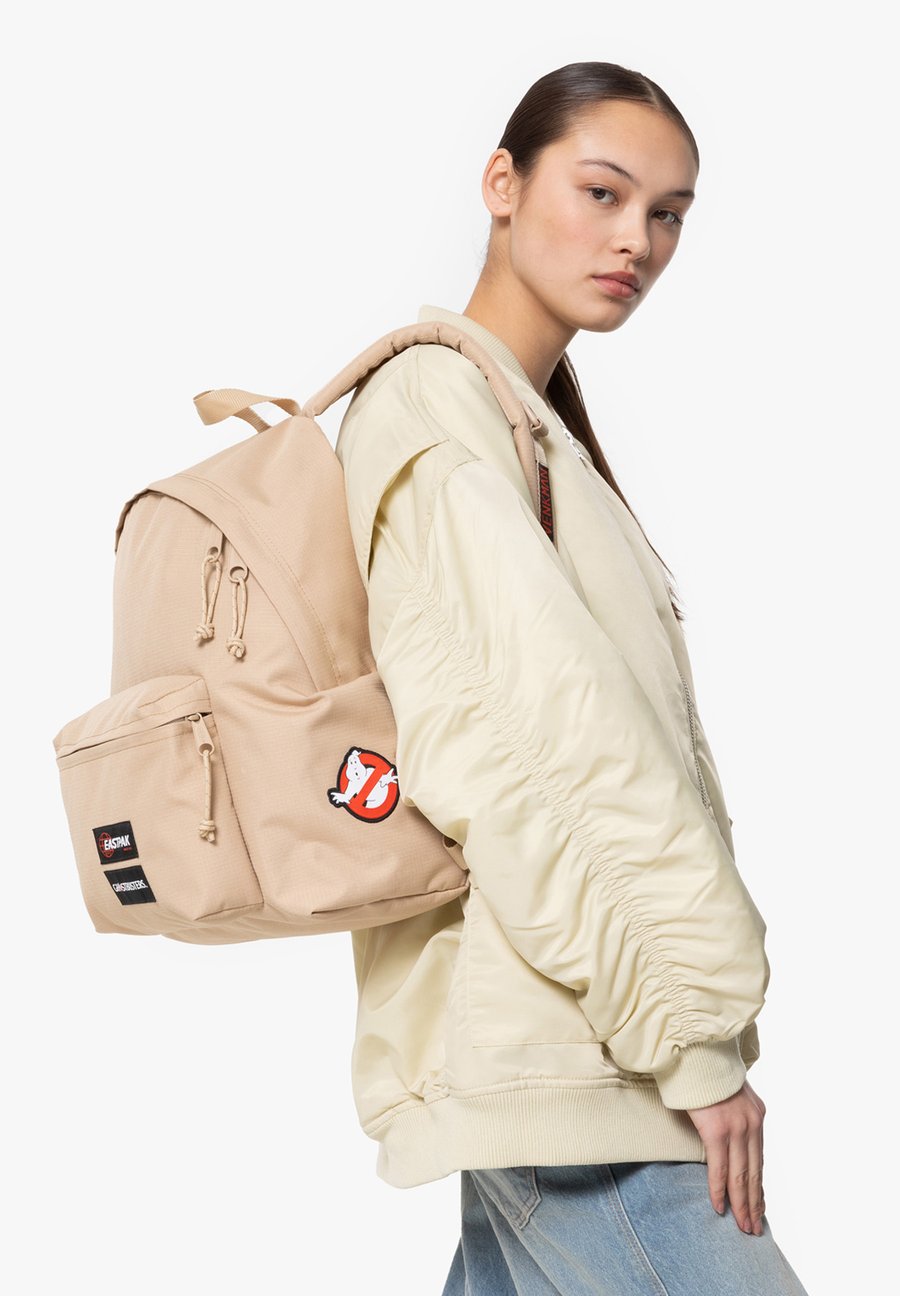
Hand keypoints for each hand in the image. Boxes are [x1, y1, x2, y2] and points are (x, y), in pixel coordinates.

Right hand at [685, 1080, 766, 1235]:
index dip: (759, 1188)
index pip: (759, 1160)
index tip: (760, 1208)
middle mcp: (751, 1123)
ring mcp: (735, 1128)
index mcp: (757, 1115)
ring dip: (741, 1205)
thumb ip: (733, 1115)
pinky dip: (719, 1191)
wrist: (695, 1049)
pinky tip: (719, 1207)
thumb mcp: (729, 1093)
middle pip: (754, 1173)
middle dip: (754, 1204)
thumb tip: (728, 1137)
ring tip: (742, 1227)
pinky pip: (719, 1169)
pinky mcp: (716, 1130)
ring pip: (741, 1177)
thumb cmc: (705, 1070)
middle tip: (754, 1228)